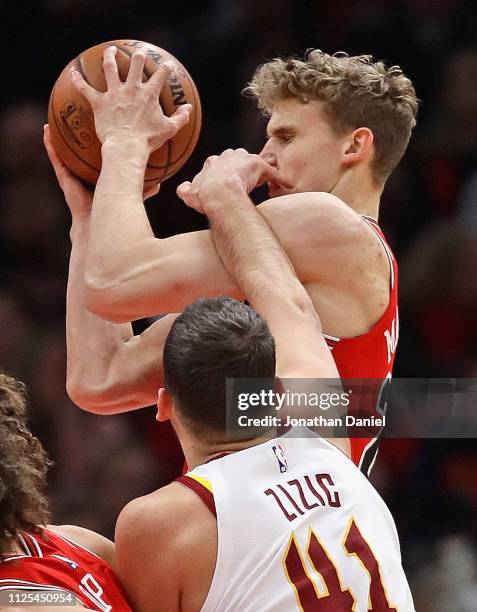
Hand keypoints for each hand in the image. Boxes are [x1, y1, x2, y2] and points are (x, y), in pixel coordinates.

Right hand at [44, 124, 159, 218]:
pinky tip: (47, 131)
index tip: (100, 134)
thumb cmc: (119, 214)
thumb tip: (161, 183)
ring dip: (59, 141)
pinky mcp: (65, 180)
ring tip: (54, 122)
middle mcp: (86, 179)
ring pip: (65, 156)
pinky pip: (56, 160)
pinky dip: (50, 146)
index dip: (100, 151)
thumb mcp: (133, 195)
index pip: (100, 163)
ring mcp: (74, 179)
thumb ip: (144, 189)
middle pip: (80, 158)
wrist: (101, 227)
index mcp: (101, 182)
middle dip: (78, 143)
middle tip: (77, 122)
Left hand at [71, 46, 191, 153]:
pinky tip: (73, 73)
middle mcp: (132, 88)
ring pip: (110, 68)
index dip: (166, 68)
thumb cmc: (148, 140)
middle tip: (140, 53)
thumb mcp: (169, 130)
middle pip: (136, 64)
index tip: (167, 65)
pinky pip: (85, 88)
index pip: (161, 75)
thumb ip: (181, 118)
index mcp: (149, 94)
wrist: (127, 147)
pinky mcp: (99, 102)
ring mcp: (114, 93)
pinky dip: (78, 80)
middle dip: (139, 56)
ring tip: (110, 51)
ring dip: (110, 56)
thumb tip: (188, 109)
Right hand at [177, 148, 290, 212]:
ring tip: (267, 182)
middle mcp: (228, 156)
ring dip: (262, 171)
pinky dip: (280, 178)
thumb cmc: (205, 196)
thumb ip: (185, 190)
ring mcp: (244, 159)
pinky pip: (272, 172)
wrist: (218, 194)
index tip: (230, 180)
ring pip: (256, 163)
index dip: (227, 172)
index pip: (222, 162)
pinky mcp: (258, 165)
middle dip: (245, 168)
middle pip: (240, 159)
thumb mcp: (189, 194)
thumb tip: (182, 188)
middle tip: (249, 181)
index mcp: (213, 162)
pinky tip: (286, 185)